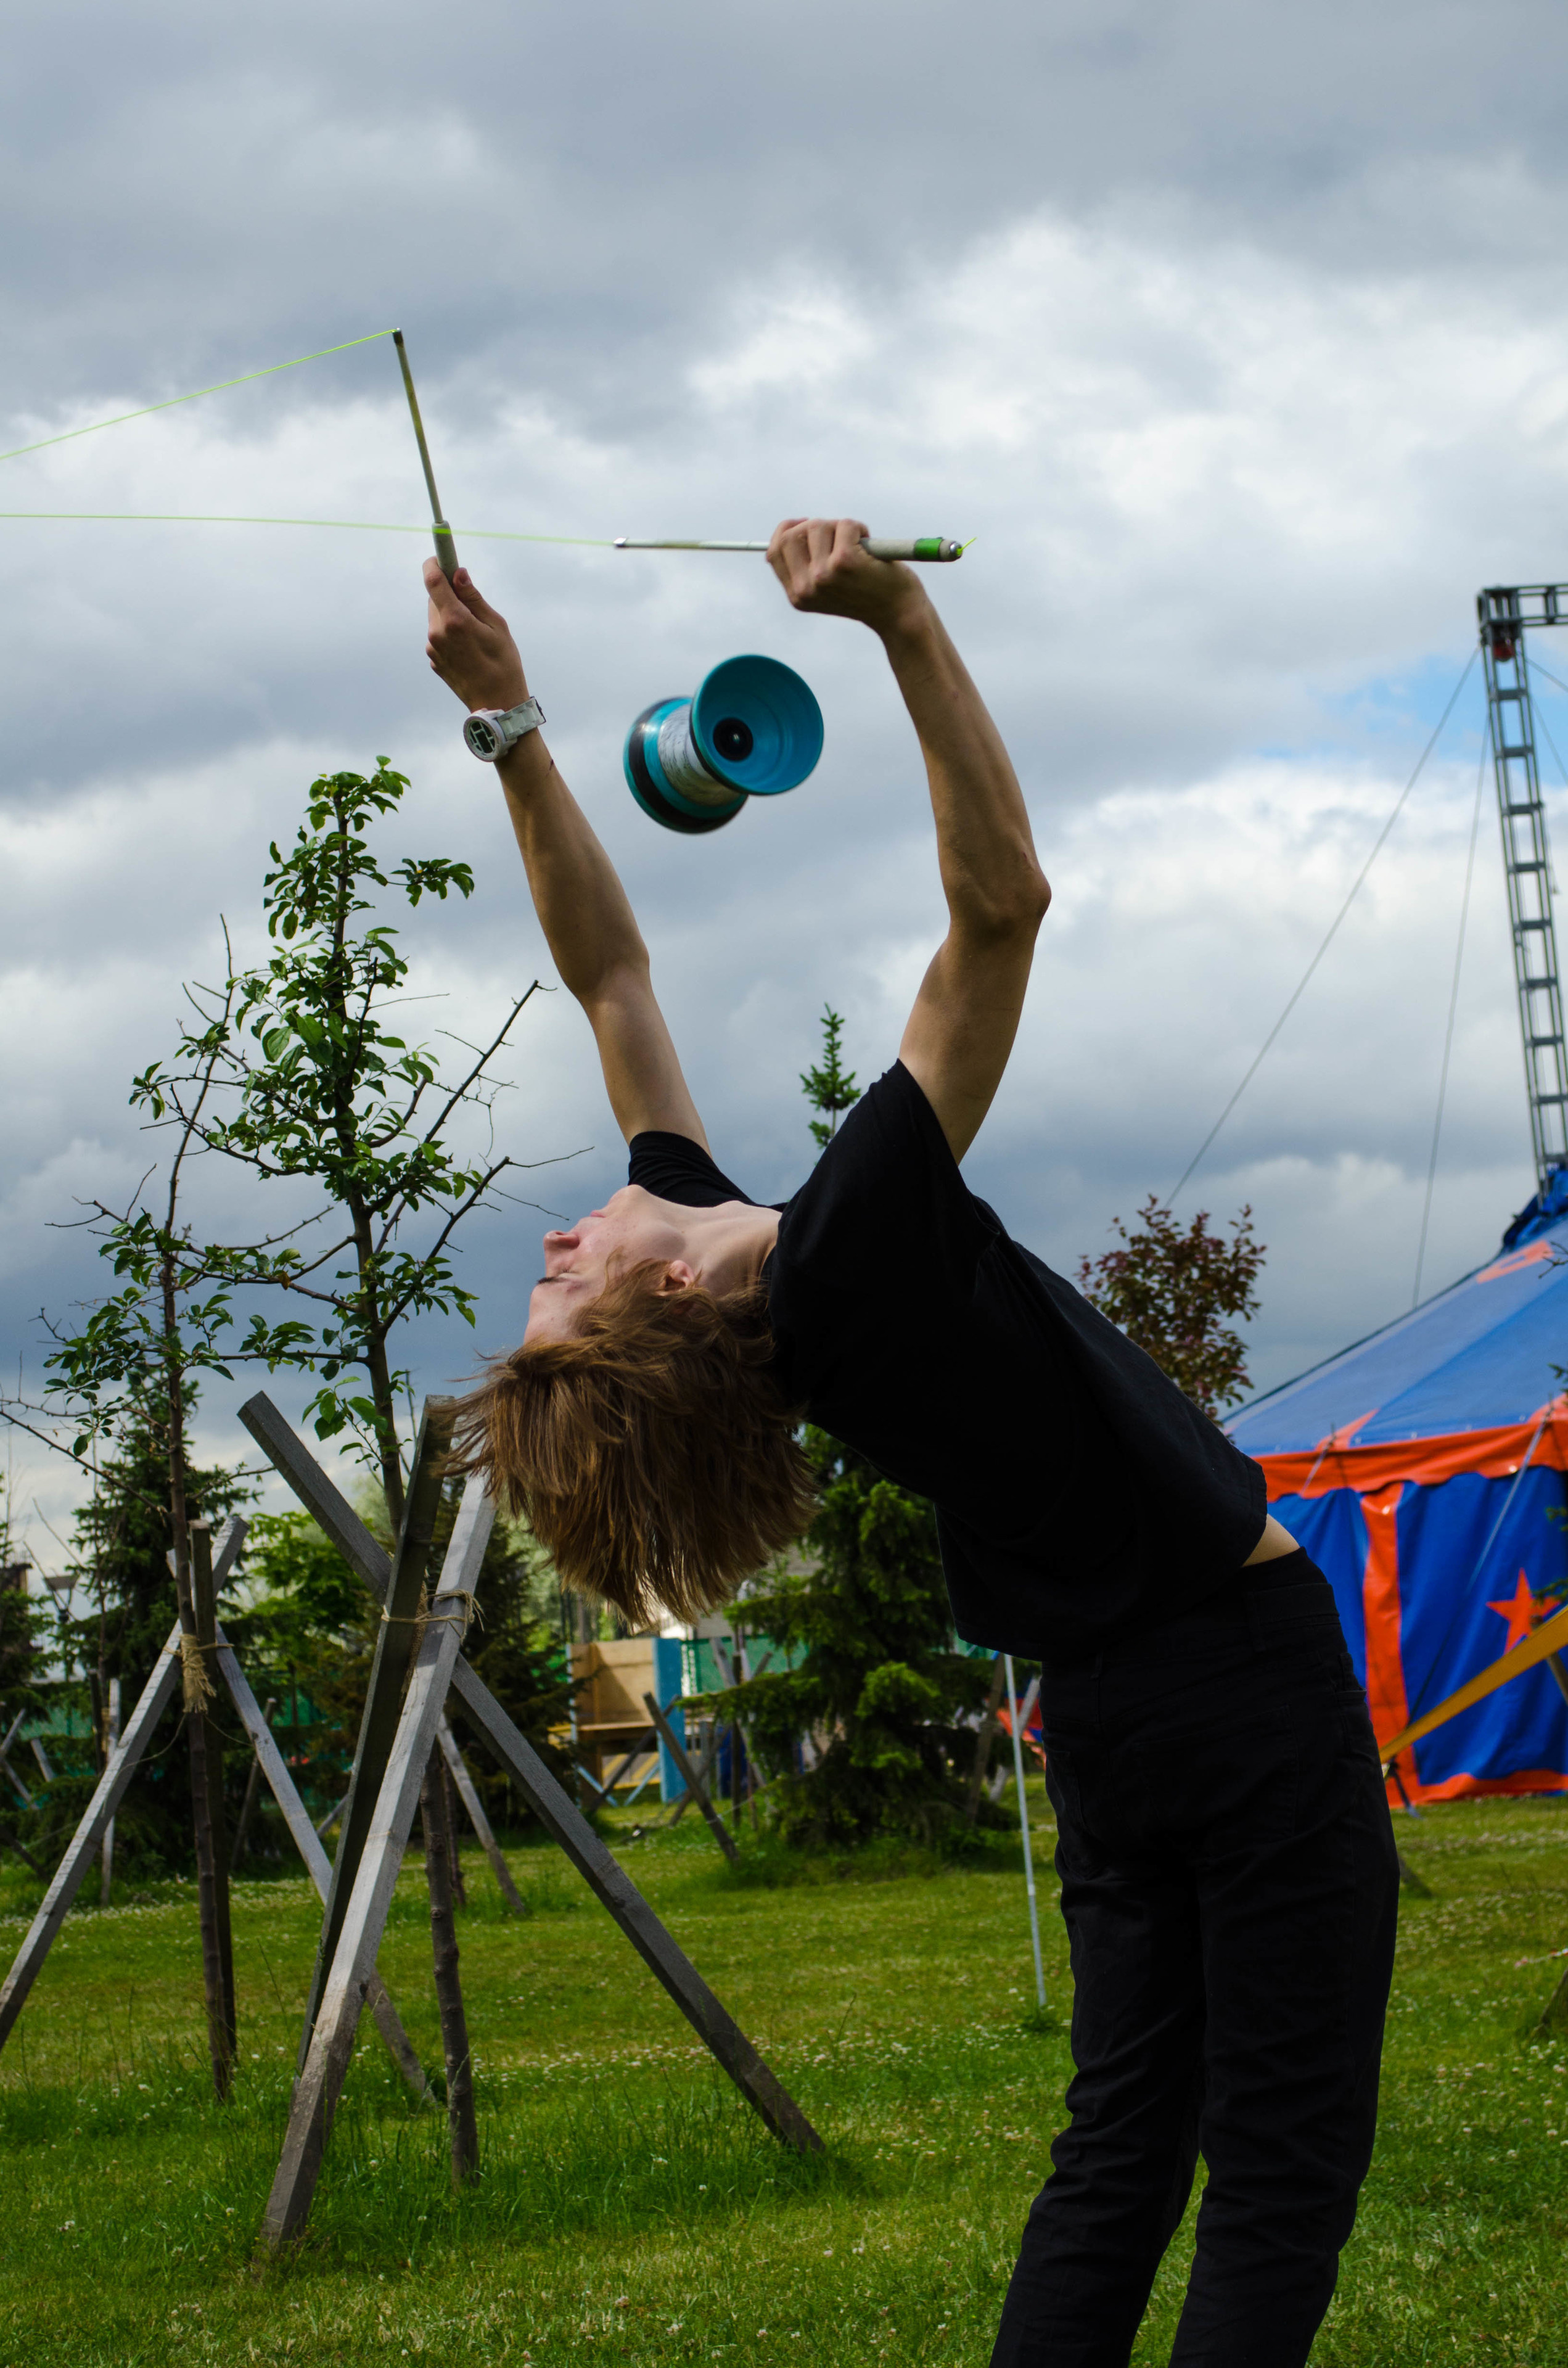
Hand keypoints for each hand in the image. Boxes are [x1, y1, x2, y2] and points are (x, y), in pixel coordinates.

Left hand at [424, 561, 529, 711]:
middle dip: (449, 594)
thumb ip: (474, 598)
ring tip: (474, 634)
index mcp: (454, 620)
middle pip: (434, 599)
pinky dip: (450, 635)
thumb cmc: (504, 665)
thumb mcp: (497, 626)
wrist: (497, 705)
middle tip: (470, 601)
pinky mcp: (433, 660)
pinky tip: (469, 650)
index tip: (441, 556)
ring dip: (450, 616)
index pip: (432, 581)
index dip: (434, 564)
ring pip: (436, 618)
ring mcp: (433, 649)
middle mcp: (437, 633)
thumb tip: (458, 574)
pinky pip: (438, 637)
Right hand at [766, 517, 929, 635]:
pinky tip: (870, 547)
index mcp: (798, 596)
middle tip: (839, 537)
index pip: (774, 553)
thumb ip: (807, 566)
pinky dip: (859, 528)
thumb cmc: (869, 595)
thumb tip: (789, 530)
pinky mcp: (844, 561)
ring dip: (842, 527)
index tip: (804, 524)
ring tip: (859, 546)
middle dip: (816, 526)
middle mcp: (806, 588)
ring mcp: (823, 574)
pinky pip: (845, 525)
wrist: (899, 615)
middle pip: (791, 535)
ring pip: (818, 526)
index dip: (786, 532)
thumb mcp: (830, 587)